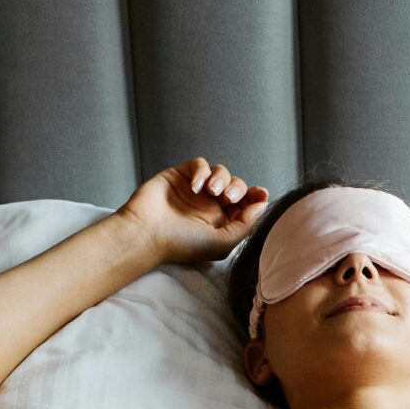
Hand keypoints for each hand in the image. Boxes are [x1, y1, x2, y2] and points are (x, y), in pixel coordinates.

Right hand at [119, 157, 269, 266]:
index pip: (245, 204)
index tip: (260, 193)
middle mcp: (210, 205)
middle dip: (238, 188)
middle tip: (227, 198)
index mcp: (222, 222)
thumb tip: (262, 204)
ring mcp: (195, 189)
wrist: (147, 233)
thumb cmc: (182, 244)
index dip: (255, 196)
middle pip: (236, 186)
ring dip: (222, 178)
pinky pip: (200, 164)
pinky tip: (195, 186)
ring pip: (220, 172)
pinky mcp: (180, 175)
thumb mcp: (222, 243)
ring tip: (212, 191)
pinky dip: (202, 171)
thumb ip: (246, 225)